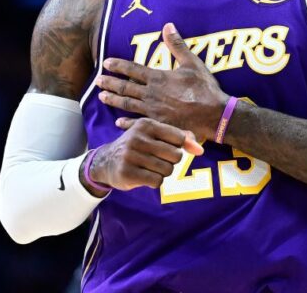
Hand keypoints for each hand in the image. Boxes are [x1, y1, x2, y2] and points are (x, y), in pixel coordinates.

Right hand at [85, 117, 203, 193]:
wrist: (106, 161)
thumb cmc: (137, 147)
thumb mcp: (154, 136)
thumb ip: (179, 138)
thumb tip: (200, 150)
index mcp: (146, 124)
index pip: (178, 138)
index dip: (178, 147)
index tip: (168, 149)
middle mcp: (137, 137)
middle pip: (176, 155)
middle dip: (171, 162)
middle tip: (157, 160)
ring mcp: (131, 155)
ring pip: (167, 170)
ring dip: (163, 173)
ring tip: (150, 168)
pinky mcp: (127, 172)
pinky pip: (157, 181)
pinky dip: (155, 182)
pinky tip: (145, 176)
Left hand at [96, 23, 229, 140]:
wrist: (213, 114)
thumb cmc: (204, 88)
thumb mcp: (192, 62)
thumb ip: (177, 45)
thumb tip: (168, 25)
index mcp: (158, 78)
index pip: (132, 69)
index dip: (118, 65)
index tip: (106, 63)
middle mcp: (151, 94)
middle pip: (125, 87)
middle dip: (110, 82)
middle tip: (97, 81)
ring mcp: (153, 110)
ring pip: (128, 104)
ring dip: (114, 100)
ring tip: (101, 97)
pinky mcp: (159, 124)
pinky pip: (138, 123)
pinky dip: (127, 123)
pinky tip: (118, 123)